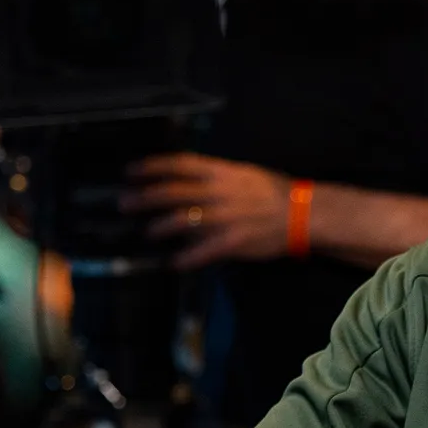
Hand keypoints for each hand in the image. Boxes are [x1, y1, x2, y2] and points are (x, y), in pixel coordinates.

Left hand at [124, 152, 291, 269]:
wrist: (303, 213)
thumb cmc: (273, 190)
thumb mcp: (243, 173)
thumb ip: (214, 176)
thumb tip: (184, 179)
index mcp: (221, 171)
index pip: (179, 165)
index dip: (152, 167)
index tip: (130, 172)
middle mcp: (219, 192)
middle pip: (173, 192)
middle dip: (145, 198)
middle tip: (124, 203)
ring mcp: (226, 218)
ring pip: (183, 221)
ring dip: (160, 227)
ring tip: (148, 231)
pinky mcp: (234, 242)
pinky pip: (204, 251)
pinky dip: (186, 258)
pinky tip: (174, 263)